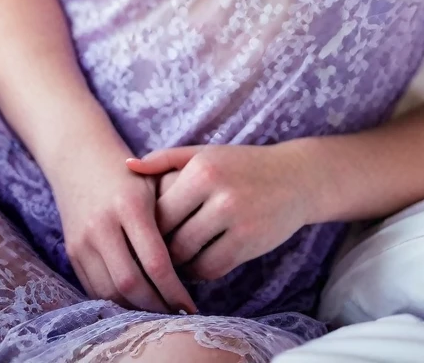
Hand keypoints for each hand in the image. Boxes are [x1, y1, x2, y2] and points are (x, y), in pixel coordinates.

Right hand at [46, 126, 197, 314]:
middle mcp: (103, 224)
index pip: (155, 261)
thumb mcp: (154, 184)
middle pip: (131, 283)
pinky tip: (136, 302)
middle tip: (177, 314)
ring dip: (136, 308)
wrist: (81, 156)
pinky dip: (116, 301)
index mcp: (130, 205)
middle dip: (156, 305)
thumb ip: (172, 219)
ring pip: (110, 291)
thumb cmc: (129, 173)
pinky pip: (94, 288)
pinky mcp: (72, 250)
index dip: (174, 290)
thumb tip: (195, 265)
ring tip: (159, 311)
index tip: (190, 305)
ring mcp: (83, 239)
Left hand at [126, 141, 309, 282]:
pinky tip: (199, 260)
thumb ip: (165, 159)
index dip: (148, 225)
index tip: (144, 230)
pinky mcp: (249, 243)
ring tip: (175, 256)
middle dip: (160, 247)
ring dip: (178, 263)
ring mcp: (236, 220)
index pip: (157, 210)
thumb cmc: (241, 165)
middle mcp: (218, 194)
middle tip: (154, 251)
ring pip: (188, 257)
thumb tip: (127, 165)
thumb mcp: (204, 154)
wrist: (296, 178)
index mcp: (202, 169)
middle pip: (170, 236)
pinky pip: (211, 268)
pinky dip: (200, 269)